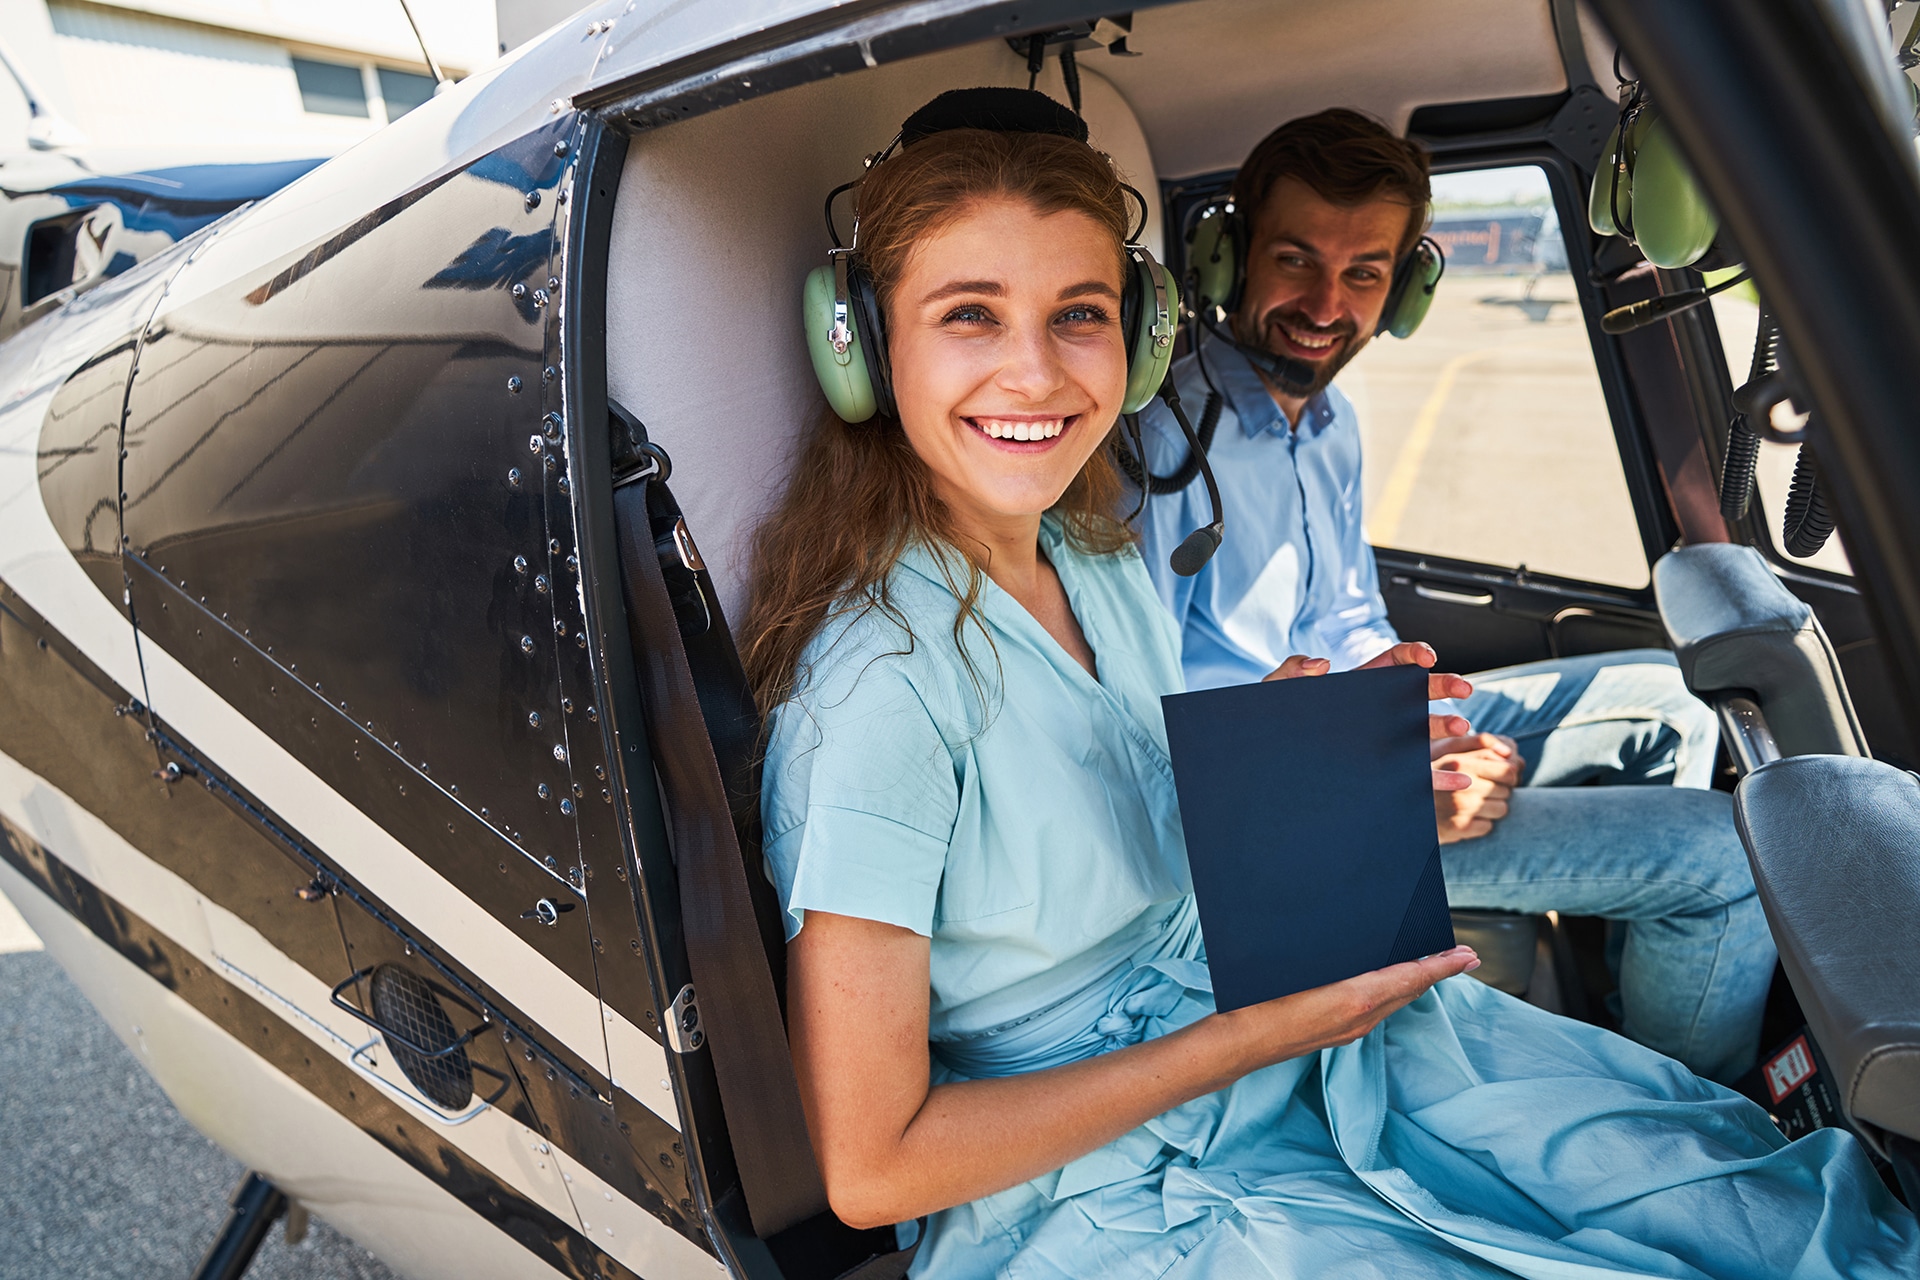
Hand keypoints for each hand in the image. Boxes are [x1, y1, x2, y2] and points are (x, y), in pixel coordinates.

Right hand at [1223, 946, 1481, 1063]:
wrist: (1240, 1043)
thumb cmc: (1261, 1002)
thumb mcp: (1301, 969)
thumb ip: (1337, 959)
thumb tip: (1363, 943)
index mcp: (1356, 997)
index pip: (1412, 977)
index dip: (1443, 965)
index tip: (1468, 954)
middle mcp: (1362, 1018)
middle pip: (1410, 990)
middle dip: (1437, 971)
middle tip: (1462, 955)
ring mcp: (1351, 1030)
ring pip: (1395, 1001)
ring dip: (1416, 981)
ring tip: (1431, 965)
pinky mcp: (1339, 1034)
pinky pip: (1378, 1008)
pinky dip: (1394, 991)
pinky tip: (1387, 983)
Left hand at [1264, 652, 1474, 797]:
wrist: (1262, 770)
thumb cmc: (1268, 727)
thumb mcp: (1274, 694)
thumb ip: (1291, 671)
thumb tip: (1322, 663)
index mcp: (1357, 686)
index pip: (1393, 661)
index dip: (1414, 654)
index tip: (1428, 657)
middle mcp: (1376, 712)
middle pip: (1418, 692)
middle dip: (1444, 687)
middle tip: (1465, 689)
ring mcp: (1383, 743)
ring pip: (1422, 732)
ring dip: (1445, 727)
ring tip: (1460, 727)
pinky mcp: (1383, 774)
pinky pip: (1416, 776)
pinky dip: (1440, 779)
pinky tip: (1459, 779)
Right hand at [1430, 733, 1521, 842]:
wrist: (1402, 804)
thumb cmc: (1429, 772)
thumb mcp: (1448, 749)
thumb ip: (1479, 743)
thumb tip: (1509, 751)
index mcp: (1459, 761)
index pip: (1507, 769)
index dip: (1508, 774)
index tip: (1498, 777)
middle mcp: (1460, 782)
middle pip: (1507, 790)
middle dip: (1499, 791)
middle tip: (1482, 791)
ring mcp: (1460, 806)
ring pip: (1501, 809)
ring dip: (1492, 808)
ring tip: (1472, 803)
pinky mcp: (1458, 826)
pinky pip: (1488, 827)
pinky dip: (1480, 824)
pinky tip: (1465, 817)